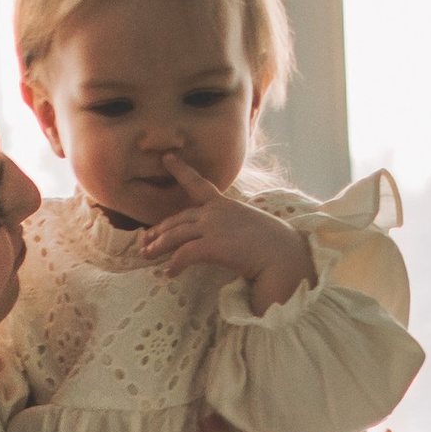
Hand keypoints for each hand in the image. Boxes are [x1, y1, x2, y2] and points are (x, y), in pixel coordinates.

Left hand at [137, 152, 318, 312]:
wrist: (284, 256)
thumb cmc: (275, 246)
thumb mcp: (251, 227)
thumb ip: (234, 228)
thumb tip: (228, 241)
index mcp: (226, 205)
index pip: (199, 184)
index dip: (181, 170)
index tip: (167, 157)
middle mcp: (216, 212)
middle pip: (179, 219)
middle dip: (160, 230)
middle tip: (146, 240)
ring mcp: (213, 227)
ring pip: (176, 235)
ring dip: (159, 246)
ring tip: (146, 255)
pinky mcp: (212, 245)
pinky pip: (184, 254)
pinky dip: (174, 264)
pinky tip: (169, 273)